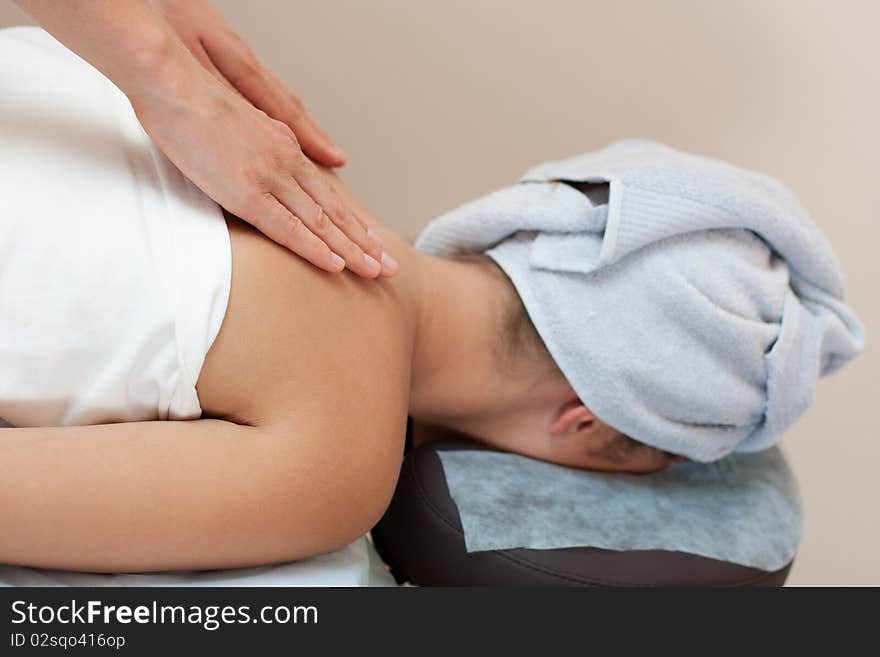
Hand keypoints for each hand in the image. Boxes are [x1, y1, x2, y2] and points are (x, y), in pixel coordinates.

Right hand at [138, 0, 395, 276]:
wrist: (174, 84)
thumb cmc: (194, 103)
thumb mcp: (240, 122)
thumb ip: (262, 143)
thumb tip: (275, 155)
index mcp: (285, 147)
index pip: (326, 194)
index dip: (351, 222)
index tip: (371, 241)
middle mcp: (287, 164)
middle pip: (334, 211)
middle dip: (364, 242)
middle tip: (390, 266)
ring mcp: (271, 179)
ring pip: (321, 223)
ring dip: (351, 250)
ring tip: (377, 272)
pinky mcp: (248, 193)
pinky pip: (290, 229)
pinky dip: (316, 248)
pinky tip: (336, 264)